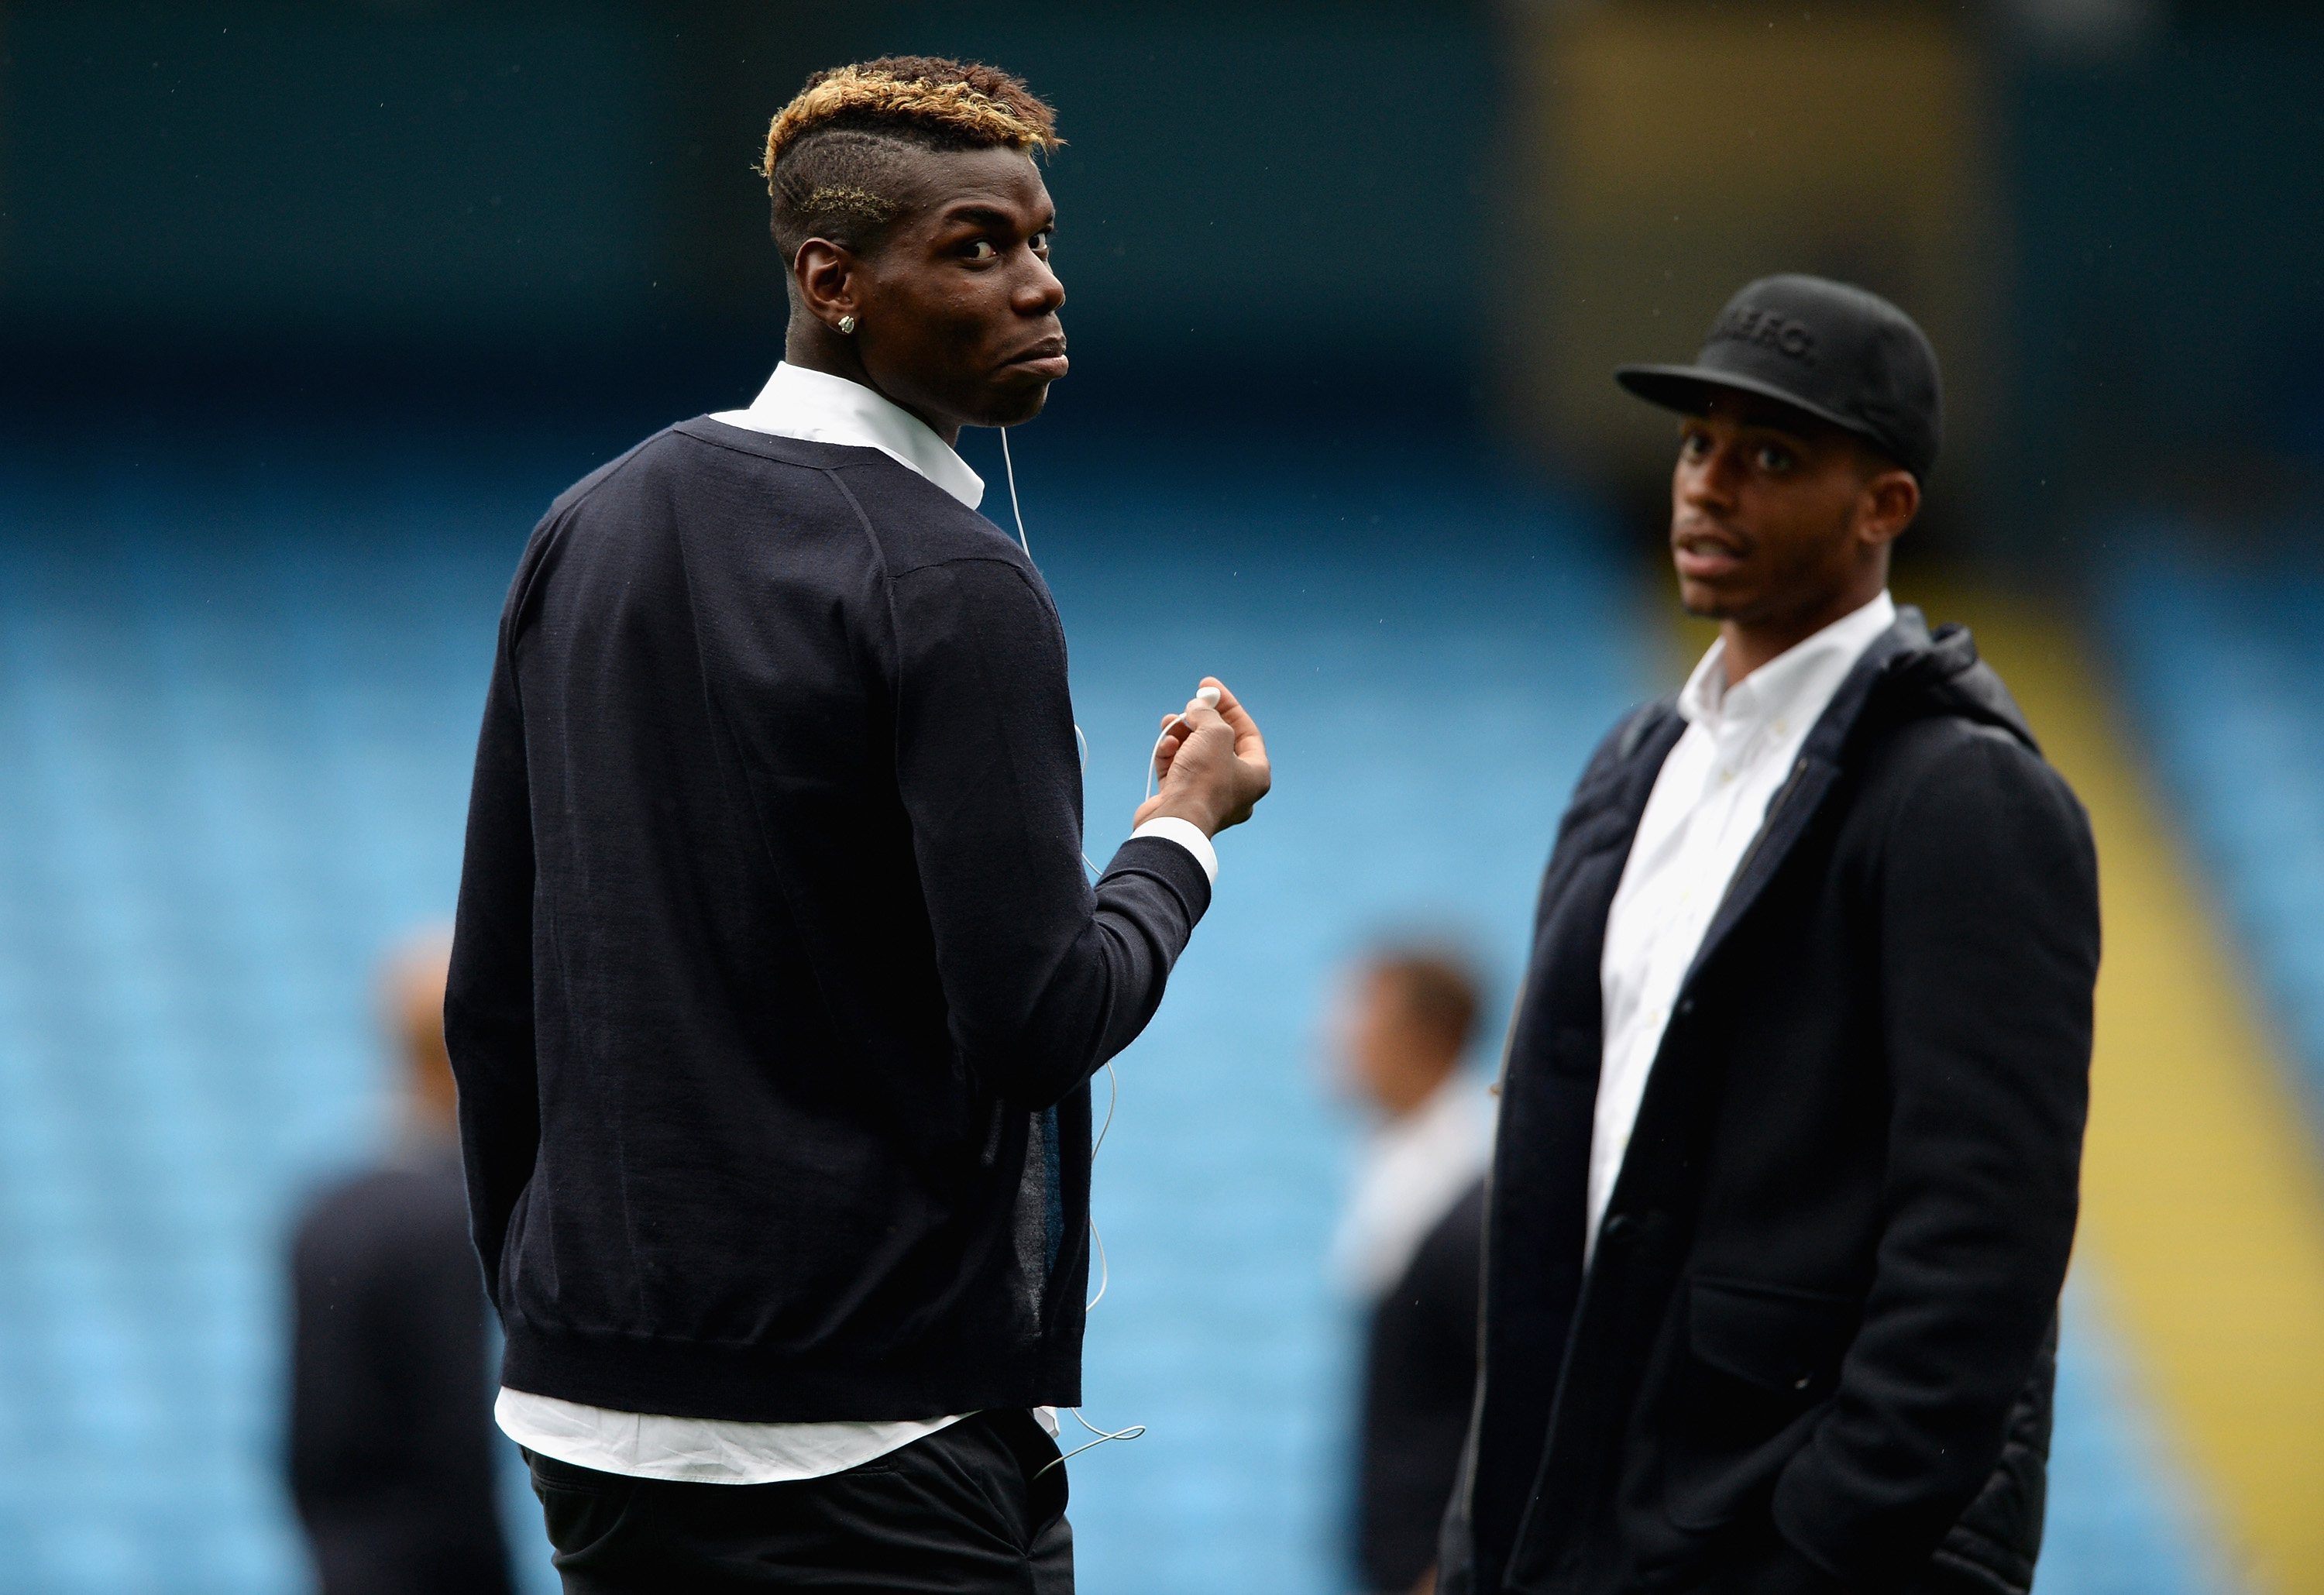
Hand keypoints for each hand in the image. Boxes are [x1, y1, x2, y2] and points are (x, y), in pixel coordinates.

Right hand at [1133, 677, 1269, 836]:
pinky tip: (1165, 744)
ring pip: (1195, 756)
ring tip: (1169, 722)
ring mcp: (1207, 797)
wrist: (1174, 822)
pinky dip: (1170, 755)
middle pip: (1219, 744)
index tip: (1210, 688)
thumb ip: (1209, 714)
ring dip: (1181, 735)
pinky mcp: (1181, 801)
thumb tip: (1196, 708)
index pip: (1247, 733)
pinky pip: (1177, 771)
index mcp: (1255, 776)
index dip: (1229, 707)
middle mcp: (1235, 789)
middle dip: (1201, 721)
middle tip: (1189, 704)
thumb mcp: (1215, 733)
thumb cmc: (1204, 780)